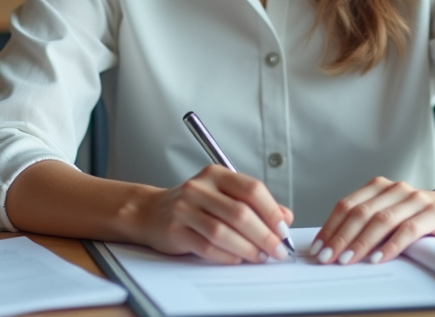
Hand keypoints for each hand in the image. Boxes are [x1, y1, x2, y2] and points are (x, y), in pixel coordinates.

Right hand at [130, 165, 293, 264]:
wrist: (149, 212)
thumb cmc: (192, 205)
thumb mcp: (223, 196)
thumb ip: (254, 204)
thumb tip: (285, 217)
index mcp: (216, 175)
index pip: (251, 189)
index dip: (271, 211)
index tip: (283, 229)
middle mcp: (199, 188)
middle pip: (240, 212)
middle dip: (264, 235)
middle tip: (277, 250)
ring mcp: (184, 208)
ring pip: (223, 231)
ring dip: (247, 248)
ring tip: (260, 257)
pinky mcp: (174, 230)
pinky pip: (206, 246)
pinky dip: (226, 256)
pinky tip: (236, 259)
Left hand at [310, 176, 434, 264]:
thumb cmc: (418, 215)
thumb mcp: (390, 213)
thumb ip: (367, 221)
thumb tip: (334, 245)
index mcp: (379, 186)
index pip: (348, 205)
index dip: (331, 226)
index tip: (318, 247)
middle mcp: (395, 189)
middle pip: (361, 213)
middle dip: (341, 237)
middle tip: (328, 257)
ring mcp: (415, 199)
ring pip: (382, 220)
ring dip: (361, 242)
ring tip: (348, 260)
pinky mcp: (433, 213)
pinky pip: (408, 230)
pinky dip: (391, 246)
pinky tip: (378, 258)